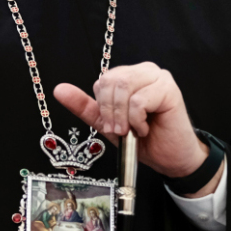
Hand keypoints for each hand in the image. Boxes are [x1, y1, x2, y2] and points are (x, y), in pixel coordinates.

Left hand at [54, 63, 218, 194]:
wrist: (170, 159)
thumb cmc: (145, 140)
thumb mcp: (108, 124)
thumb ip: (85, 106)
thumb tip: (60, 90)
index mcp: (130, 75)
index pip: (103, 80)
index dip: (102, 106)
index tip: (110, 126)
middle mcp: (144, 71)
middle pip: (111, 80)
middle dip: (110, 111)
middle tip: (119, 130)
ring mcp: (158, 77)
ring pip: (124, 87)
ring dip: (123, 116)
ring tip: (131, 130)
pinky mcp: (169, 88)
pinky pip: (139, 100)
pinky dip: (137, 120)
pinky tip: (146, 128)